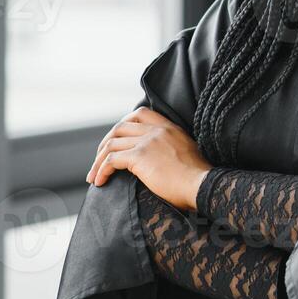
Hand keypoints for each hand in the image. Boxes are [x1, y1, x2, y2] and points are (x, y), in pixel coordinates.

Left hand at [87, 106, 212, 212]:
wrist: (203, 185)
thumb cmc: (198, 179)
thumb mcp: (187, 154)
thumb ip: (172, 148)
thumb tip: (158, 160)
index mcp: (171, 128)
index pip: (141, 113)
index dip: (124, 124)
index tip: (117, 139)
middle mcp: (158, 130)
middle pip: (120, 127)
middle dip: (105, 143)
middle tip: (100, 159)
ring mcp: (148, 142)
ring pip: (112, 144)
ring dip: (99, 160)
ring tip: (94, 176)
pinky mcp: (140, 156)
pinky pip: (111, 160)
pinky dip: (101, 170)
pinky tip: (100, 181)